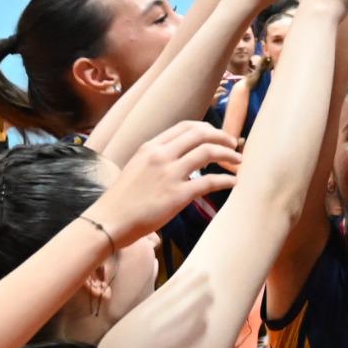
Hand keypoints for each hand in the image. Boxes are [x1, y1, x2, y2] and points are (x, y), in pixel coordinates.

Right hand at [90, 120, 242, 242]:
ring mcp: (169, 174)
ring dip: (228, 156)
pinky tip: (233, 182)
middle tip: (234, 145)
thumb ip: (156, 158)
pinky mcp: (177, 195)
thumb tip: (178, 158)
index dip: (207, 129)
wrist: (109, 221)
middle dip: (222, 137)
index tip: (217, 135)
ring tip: (238, 162)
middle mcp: (161, 155)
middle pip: (201, 134)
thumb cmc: (121, 200)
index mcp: (150, 146)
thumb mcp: (136, 167)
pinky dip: (225, 180)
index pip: (186, 126)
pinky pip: (209, 182)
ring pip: (208, 153)